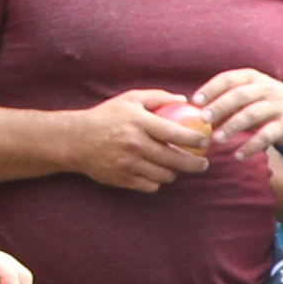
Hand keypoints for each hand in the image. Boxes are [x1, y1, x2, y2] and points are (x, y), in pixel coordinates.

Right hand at [71, 90, 218, 192]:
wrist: (76, 140)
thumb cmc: (107, 116)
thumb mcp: (130, 99)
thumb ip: (158, 97)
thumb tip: (185, 100)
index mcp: (138, 122)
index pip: (174, 133)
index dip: (194, 139)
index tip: (205, 141)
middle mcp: (134, 144)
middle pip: (174, 159)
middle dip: (195, 164)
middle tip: (203, 163)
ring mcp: (128, 164)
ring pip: (165, 175)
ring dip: (175, 172)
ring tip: (178, 167)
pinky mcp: (123, 179)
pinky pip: (151, 186)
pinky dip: (158, 181)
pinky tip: (158, 173)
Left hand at [188, 67, 282, 161]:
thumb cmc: (269, 102)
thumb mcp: (252, 92)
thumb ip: (228, 99)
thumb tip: (196, 113)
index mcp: (252, 78)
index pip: (229, 78)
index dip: (211, 88)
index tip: (195, 101)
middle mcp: (265, 88)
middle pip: (239, 95)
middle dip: (220, 107)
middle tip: (203, 120)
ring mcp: (277, 106)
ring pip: (252, 114)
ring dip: (233, 126)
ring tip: (217, 140)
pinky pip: (268, 135)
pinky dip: (252, 146)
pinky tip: (239, 155)